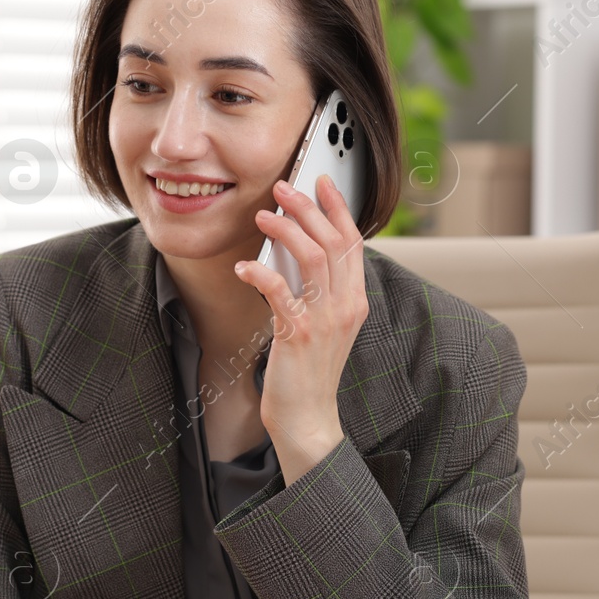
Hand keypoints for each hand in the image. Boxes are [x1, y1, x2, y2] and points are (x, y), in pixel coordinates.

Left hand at [233, 174, 368, 483]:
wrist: (308, 417)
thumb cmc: (308, 370)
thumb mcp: (322, 323)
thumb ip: (317, 288)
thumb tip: (293, 249)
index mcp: (355, 300)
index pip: (352, 242)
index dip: (338, 207)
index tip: (322, 181)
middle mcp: (346, 305)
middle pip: (333, 241)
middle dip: (307, 207)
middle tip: (283, 188)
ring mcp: (325, 320)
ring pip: (312, 257)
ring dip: (286, 229)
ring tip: (263, 215)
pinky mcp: (299, 334)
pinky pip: (280, 290)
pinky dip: (260, 271)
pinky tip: (243, 265)